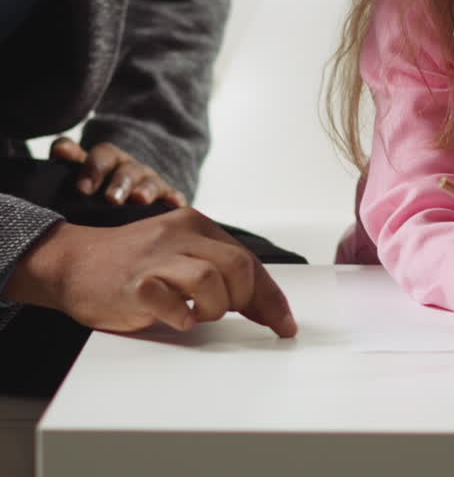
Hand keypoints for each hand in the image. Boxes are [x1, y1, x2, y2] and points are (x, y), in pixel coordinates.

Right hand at [5, 207, 297, 337]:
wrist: (74, 262)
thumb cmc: (133, 264)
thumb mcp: (179, 253)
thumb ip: (216, 269)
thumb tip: (263, 303)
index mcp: (195, 225)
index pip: (247, 260)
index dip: (270, 297)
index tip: (284, 324)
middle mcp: (179, 234)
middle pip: (237, 267)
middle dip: (246, 301)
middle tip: (232, 317)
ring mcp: (156, 258)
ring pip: (211, 280)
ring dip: (213, 308)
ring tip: (196, 315)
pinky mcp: (134, 283)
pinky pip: (170, 303)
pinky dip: (180, 318)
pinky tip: (176, 319)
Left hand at [50, 136, 186, 206]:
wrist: (126, 198)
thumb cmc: (98, 188)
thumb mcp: (82, 172)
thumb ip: (71, 160)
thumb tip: (61, 149)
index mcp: (111, 160)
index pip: (104, 155)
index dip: (94, 168)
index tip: (83, 189)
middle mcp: (133, 169)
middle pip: (129, 171)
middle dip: (121, 183)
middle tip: (112, 198)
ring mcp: (151, 184)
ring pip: (151, 183)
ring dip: (146, 190)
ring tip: (139, 200)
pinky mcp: (167, 199)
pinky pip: (173, 198)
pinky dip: (174, 200)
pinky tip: (174, 205)